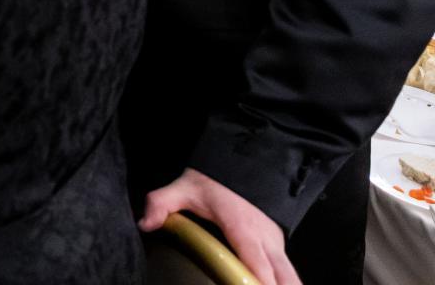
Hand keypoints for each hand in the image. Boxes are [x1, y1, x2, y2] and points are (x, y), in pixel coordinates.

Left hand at [140, 168, 298, 284]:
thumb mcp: (183, 188)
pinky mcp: (278, 242)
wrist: (238, 161)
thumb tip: (145, 223)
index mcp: (242, 227)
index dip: (259, 282)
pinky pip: (286, 268)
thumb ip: (161, 204)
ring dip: (285, 284)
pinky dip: (284, 280)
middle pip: (283, 275)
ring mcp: (275, 240)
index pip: (257, 263)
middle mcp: (264, 237)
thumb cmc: (212, 181)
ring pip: (289, 273)